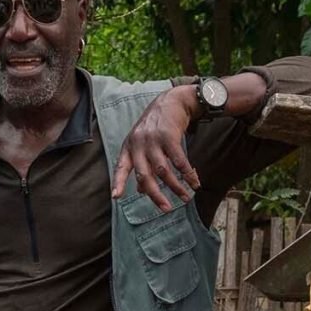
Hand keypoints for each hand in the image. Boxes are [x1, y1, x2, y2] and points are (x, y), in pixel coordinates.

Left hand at [113, 88, 203, 209]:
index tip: (116, 197)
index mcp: (129, 147)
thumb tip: (139, 191)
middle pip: (145, 175)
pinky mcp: (169, 137)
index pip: (121, 167)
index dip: (118, 182)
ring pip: (164, 171)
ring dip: (176, 187)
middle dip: (156, 195)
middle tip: (166, 209)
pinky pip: (180, 162)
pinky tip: (195, 182)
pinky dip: (188, 174)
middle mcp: (138, 144)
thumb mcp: (142, 144)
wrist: (171, 102)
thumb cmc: (155, 127)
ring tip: (185, 198)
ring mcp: (153, 140)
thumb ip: (140, 166)